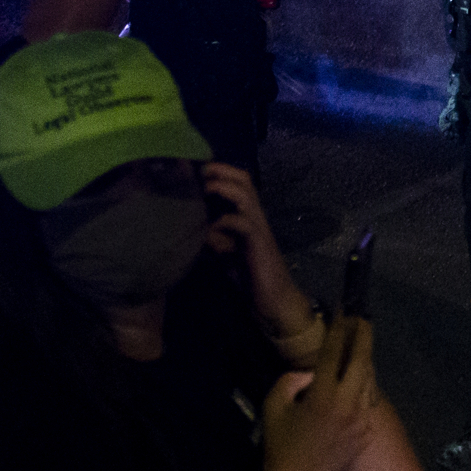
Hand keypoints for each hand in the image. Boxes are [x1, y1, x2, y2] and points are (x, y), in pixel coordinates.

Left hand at [201, 163, 311, 353]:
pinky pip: (243, 224)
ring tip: (207, 186)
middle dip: (222, 171)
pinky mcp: (259, 244)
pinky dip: (226, 221)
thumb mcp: (226, 255)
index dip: (220, 172)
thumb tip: (196, 230)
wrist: (274, 302)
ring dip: (225, 188)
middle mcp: (255, 218)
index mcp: (248, 218)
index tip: (196, 168)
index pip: (239, 184)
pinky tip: (212, 227)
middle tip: (200, 169)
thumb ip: (215, 240)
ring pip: (246, 196)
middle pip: (244, 181)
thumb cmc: (252, 277)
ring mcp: (259, 229)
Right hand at [261, 318, 378, 470]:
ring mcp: (361, 419)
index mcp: (324, 397)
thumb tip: (311, 372)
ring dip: (366, 360)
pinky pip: (369, 399)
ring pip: (370, 380)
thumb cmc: (280, 444)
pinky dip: (365, 384)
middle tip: (362, 319)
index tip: (342, 310)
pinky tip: (358, 376)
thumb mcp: (273, 406)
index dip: (338, 329)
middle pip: (363, 361)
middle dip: (363, 336)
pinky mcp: (367, 431)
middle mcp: (348, 405)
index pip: (334, 354)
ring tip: (360, 343)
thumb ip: (290, 380)